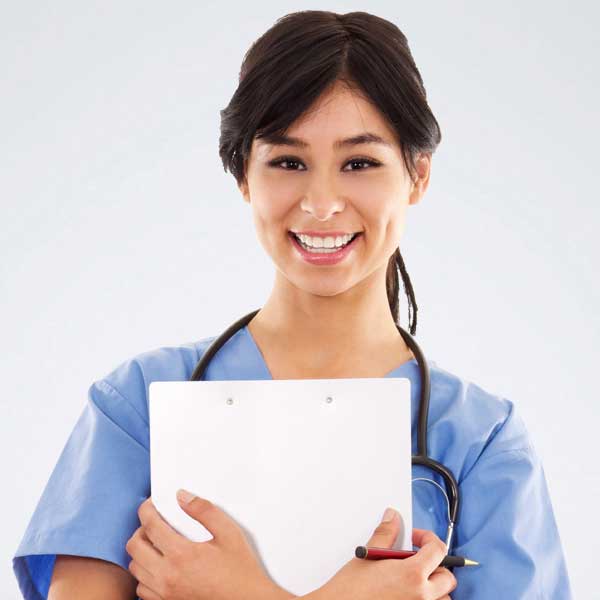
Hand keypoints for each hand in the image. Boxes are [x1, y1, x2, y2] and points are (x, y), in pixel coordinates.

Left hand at [125, 491, 292, 599]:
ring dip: (141, 552)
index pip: (150, 525)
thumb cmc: (240, 571)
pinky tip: (159, 566)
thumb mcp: (228, 533)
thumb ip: (204, 510)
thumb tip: (183, 497)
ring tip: (157, 543)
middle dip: (140, 529)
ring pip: (135, 568)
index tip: (150, 504)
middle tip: (154, 523)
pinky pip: (141, 588)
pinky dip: (145, 574)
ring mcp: (165, 593)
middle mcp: (168, 576)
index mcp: (182, 555)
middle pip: (134, 546)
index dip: (146, 510)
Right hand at [310, 508, 456, 599]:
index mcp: (413, 575)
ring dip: (434, 587)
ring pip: (443, 598)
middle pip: (447, 578)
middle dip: (436, 565)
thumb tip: (393, 518)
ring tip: (414, 580)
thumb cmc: (351, 590)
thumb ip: (386, 534)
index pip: (439, 550)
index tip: (416, 539)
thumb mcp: (369, 556)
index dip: (428, 539)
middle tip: (417, 560)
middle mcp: (421, 596)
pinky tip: (408, 593)